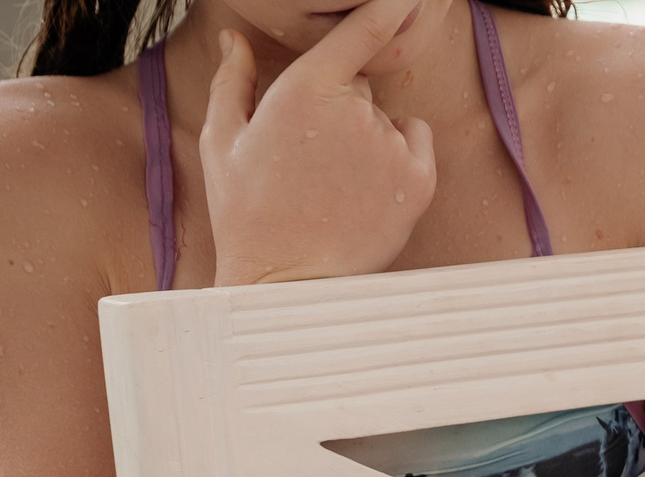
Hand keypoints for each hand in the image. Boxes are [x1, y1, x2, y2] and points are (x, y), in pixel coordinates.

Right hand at [201, 0, 437, 287]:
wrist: (288, 281)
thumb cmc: (246, 211)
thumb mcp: (224, 139)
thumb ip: (234, 80)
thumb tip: (234, 38)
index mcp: (305, 90)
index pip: (360, 31)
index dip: (384, 9)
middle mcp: (357, 112)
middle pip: (361, 86)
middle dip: (342, 106)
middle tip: (310, 154)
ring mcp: (392, 147)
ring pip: (389, 119)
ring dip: (370, 136)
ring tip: (334, 180)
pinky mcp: (420, 181)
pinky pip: (417, 142)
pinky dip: (401, 155)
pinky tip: (366, 186)